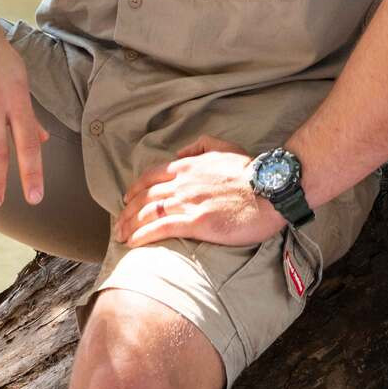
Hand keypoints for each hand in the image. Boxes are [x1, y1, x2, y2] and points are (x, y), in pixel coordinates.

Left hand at [116, 136, 284, 248]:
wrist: (269, 190)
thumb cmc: (251, 171)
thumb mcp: (225, 147)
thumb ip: (201, 145)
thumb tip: (181, 151)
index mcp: (189, 166)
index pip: (152, 176)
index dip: (135, 189)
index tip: (126, 200)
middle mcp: (183, 183)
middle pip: (145, 196)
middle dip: (127, 212)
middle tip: (118, 224)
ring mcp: (189, 202)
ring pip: (148, 213)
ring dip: (130, 225)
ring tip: (120, 236)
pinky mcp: (196, 222)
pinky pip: (161, 228)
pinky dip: (143, 235)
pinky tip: (133, 243)